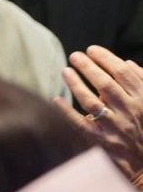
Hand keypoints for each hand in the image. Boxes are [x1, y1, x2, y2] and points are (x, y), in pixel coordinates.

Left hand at [56, 45, 142, 185]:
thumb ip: (141, 83)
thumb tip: (127, 63)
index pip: (123, 73)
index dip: (107, 58)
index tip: (92, 49)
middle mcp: (130, 112)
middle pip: (106, 84)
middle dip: (89, 67)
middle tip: (75, 56)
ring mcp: (114, 127)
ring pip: (91, 102)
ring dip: (76, 84)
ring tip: (65, 70)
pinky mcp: (101, 141)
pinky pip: (80, 124)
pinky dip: (67, 111)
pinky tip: (56, 99)